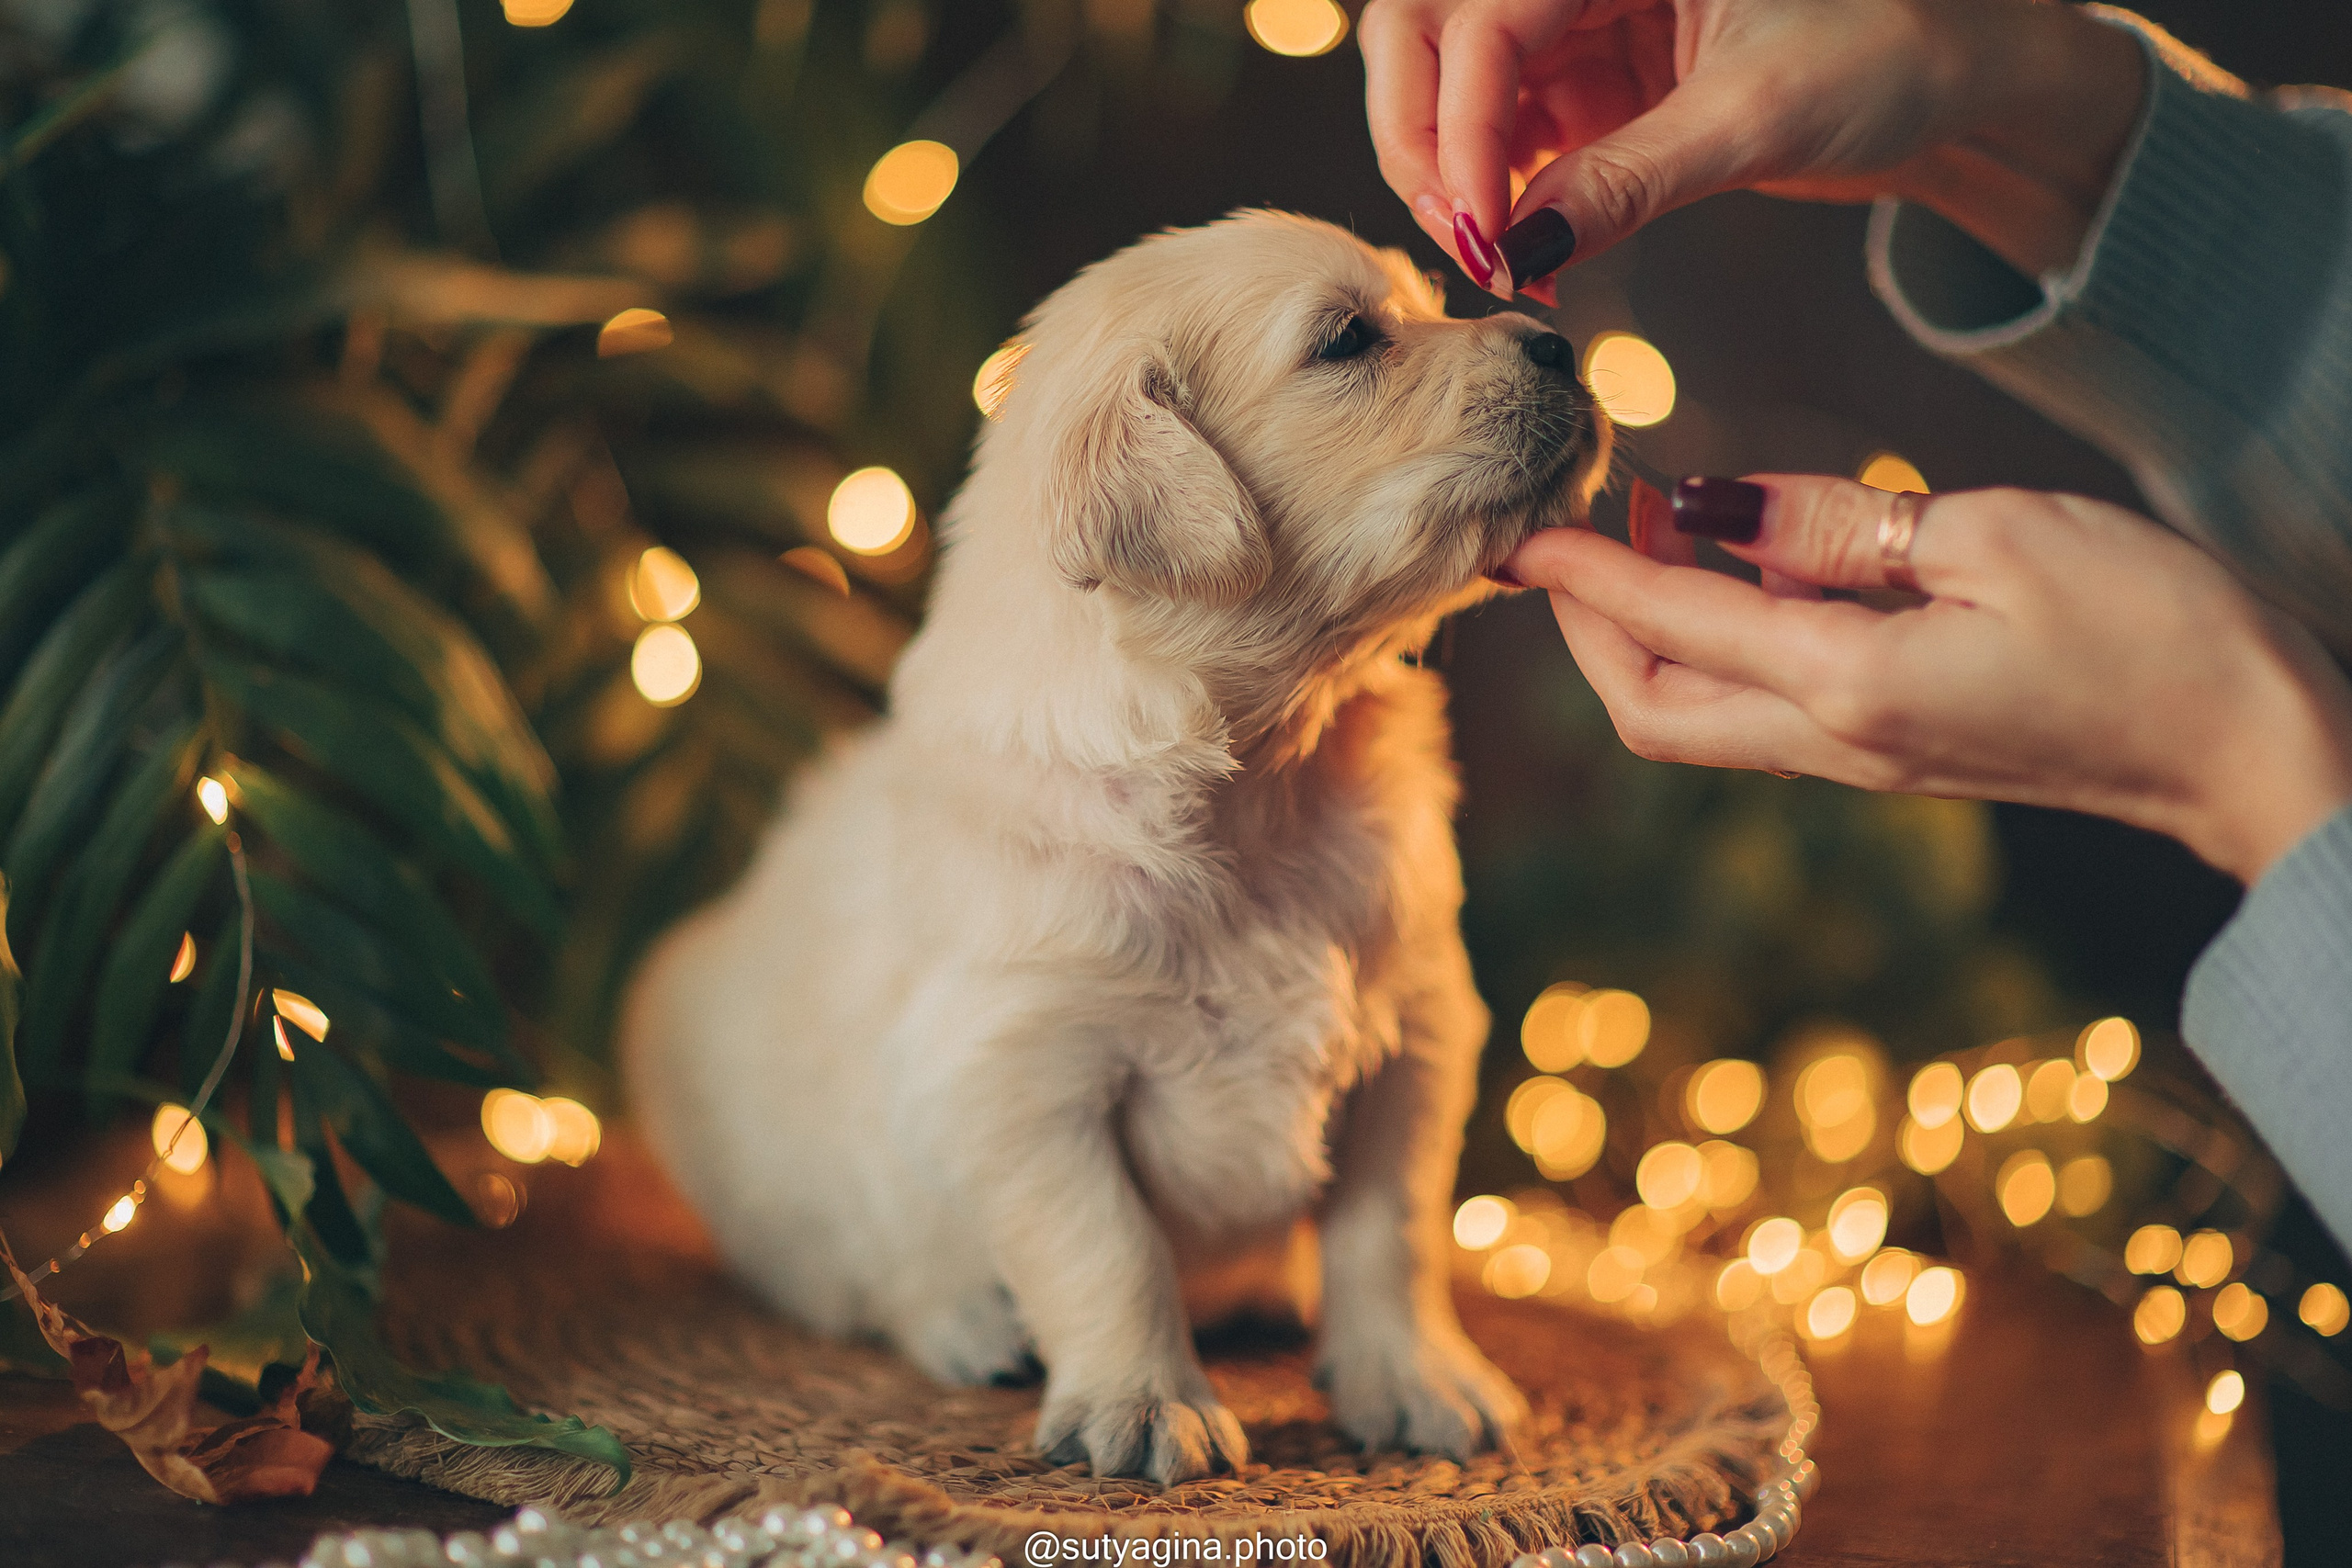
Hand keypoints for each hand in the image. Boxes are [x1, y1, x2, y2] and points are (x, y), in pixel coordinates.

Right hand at [1360, 0, 2146, 295]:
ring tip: (1501, 256)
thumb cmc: (1886, 54)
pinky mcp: (1583, 79)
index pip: (1480, 22)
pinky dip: (1492, 191)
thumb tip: (1519, 250)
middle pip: (1424, 31)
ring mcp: (1573, 21)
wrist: (1949, 80)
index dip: (1458, 131)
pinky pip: (1496, 130)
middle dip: (1421, 139)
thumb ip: (1627, 182)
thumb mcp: (1755, 120)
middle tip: (1465, 241)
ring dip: (1449, 173)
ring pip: (1446, 84)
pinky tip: (1525, 245)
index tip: (1481, 235)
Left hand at [1504, 478, 2351, 884]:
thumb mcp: (1995, 536)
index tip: (1517, 531)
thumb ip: (1838, 525)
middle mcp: (1834, 746)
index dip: (1580, 575)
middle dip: (1587, 626)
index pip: (1666, 627)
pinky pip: (1766, 709)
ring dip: (1650, 633)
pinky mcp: (1891, 754)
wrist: (2253, 750)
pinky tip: (1747, 570)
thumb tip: (1717, 505)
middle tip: (1567, 534)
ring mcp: (1860, 763)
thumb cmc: (2155, 632)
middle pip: (1649, 705)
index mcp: (1849, 687)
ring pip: (1699, 714)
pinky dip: (1722, 645)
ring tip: (1648, 530)